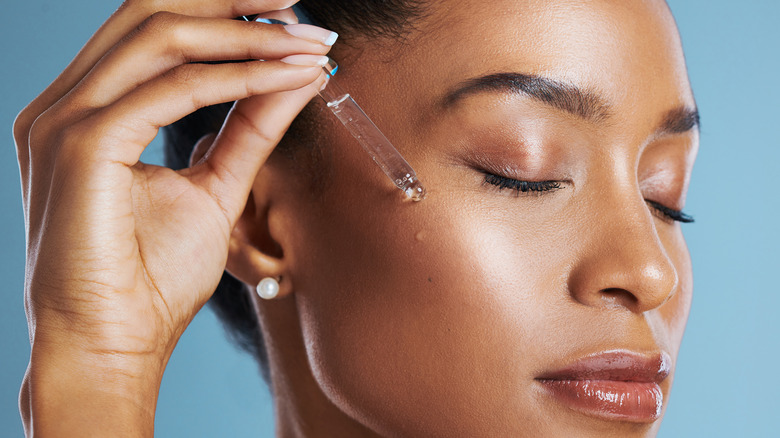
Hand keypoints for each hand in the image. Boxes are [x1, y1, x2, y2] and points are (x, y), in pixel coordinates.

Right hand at [13, 1, 332, 434]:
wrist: (110, 346)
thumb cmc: (150, 280)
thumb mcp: (214, 189)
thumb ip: (248, 128)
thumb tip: (293, 75)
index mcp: (86, 111)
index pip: (153, 30)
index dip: (223, 11)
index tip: (289, 18)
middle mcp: (64, 104)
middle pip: (151, 12)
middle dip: (234, 3)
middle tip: (301, 9)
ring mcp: (63, 120)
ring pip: (164, 38)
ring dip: (248, 35)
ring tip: (307, 43)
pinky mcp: (80, 145)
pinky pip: (173, 89)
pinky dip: (238, 76)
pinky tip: (286, 76)